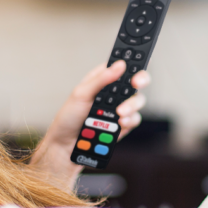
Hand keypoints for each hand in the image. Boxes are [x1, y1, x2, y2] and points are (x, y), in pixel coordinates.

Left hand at [30, 60, 150, 190]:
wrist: (66, 146)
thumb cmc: (69, 118)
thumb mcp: (80, 94)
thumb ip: (100, 79)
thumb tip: (119, 65)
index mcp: (102, 80)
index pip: (121, 66)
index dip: (132, 61)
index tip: (135, 63)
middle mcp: (114, 93)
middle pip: (136, 81)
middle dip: (140, 80)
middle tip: (136, 83)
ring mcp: (120, 109)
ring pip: (138, 101)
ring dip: (131, 105)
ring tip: (120, 112)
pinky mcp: (123, 125)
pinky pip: (134, 119)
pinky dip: (129, 120)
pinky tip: (120, 123)